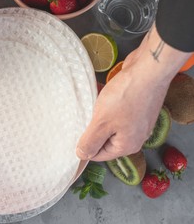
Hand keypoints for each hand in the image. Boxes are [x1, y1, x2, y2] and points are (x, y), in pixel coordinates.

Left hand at [76, 26, 191, 160]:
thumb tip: (81, 155)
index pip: (98, 154)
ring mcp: (137, 120)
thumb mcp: (101, 123)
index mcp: (127, 146)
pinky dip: (106, 102)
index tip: (75, 131)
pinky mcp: (136, 105)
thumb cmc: (125, 97)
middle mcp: (134, 136)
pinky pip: (115, 109)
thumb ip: (90, 142)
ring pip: (108, 122)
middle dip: (91, 126)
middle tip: (82, 115)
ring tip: (91, 101)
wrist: (149, 68)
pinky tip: (100, 92)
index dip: (84, 144)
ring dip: (98, 112)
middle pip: (104, 138)